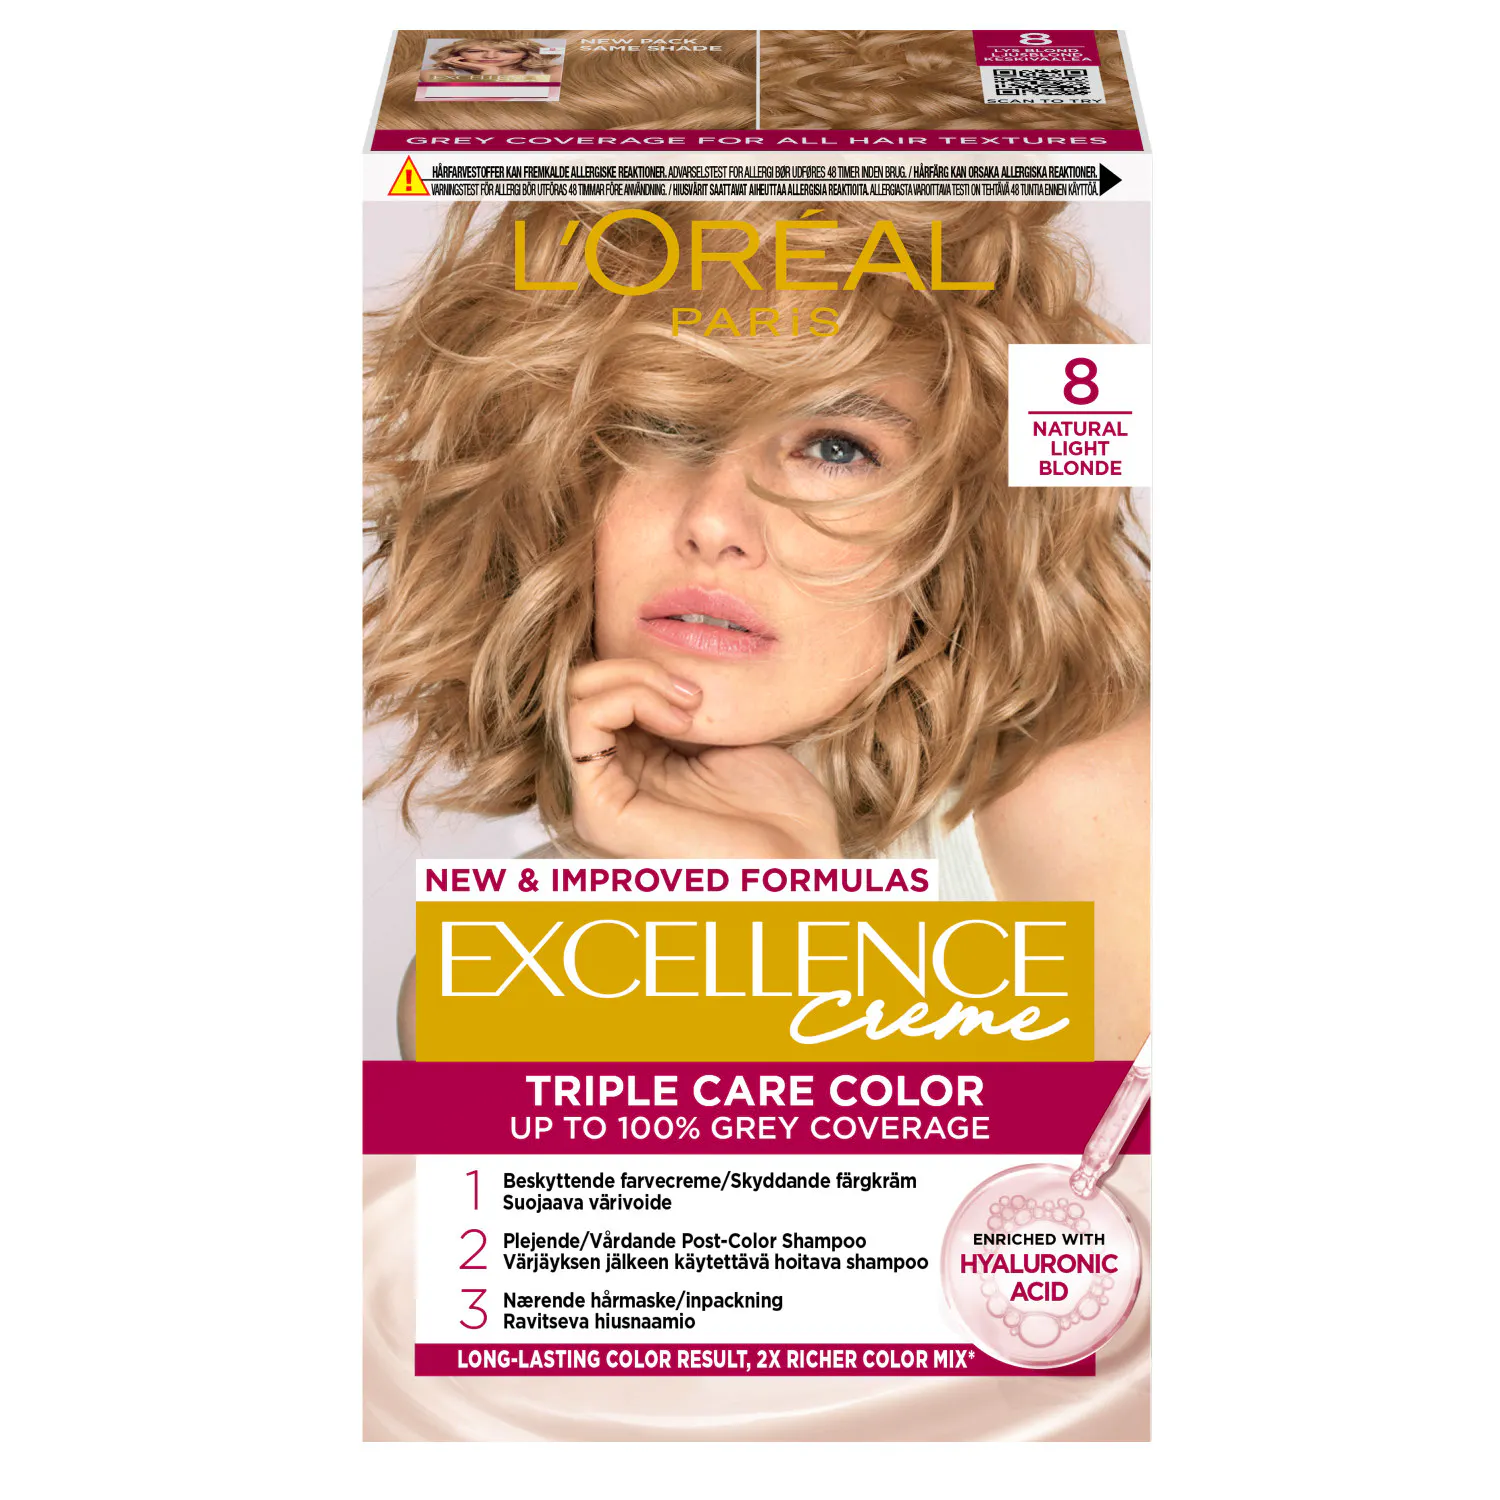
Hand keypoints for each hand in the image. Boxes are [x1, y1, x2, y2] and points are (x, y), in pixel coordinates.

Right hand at [566, 659, 841, 857]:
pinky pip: (582, 721)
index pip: (604, 689)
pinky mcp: (599, 810)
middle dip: (638, 668)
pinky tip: (676, 721)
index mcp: (638, 764)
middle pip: (581, 688)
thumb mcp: (725, 732)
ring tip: (688, 706)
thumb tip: (655, 656)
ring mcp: (600, 798)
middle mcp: (611, 781)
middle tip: (692, 692)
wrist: (801, 859)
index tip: (700, 686)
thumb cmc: (779, 811)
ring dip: (636, 679)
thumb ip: (680, 702)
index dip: (645, 668)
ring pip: (576, 696)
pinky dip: (627, 697)